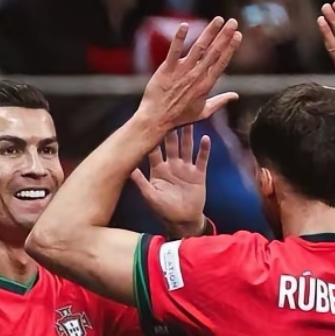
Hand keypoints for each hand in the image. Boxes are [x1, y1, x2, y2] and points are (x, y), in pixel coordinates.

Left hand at [130, 124, 210, 238]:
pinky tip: (205, 138)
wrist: (182, 221)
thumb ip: (141, 181)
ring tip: (190, 119)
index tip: (151, 122)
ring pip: (187, 147)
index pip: (155, 149)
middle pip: (172, 144)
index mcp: (159, 170)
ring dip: (188, 135)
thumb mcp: (150, 196)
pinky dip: (204, 149)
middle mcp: (172, 165)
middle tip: (171, 113)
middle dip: (171, 130)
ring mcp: (186, 168)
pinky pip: (202, 159)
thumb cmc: (164, 210)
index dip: (153, 137)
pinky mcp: (198, 174)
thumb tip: (129, 168)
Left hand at [135, 16, 241, 140]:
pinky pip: (174, 50)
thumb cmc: (179, 117)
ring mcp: (182, 71)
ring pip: (198, 48)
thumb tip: (235, 96)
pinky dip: (179, 38)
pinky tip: (185, 25)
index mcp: (206, 85)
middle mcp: (196, 76)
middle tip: (233, 21)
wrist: (156, 119)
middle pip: (214, 52)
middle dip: (224, 36)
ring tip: (218, 19)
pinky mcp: (167, 69)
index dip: (230, 48)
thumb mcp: (203, 112)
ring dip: (209, 32)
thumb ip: (220, 102)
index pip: (221, 63)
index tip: (238, 35)